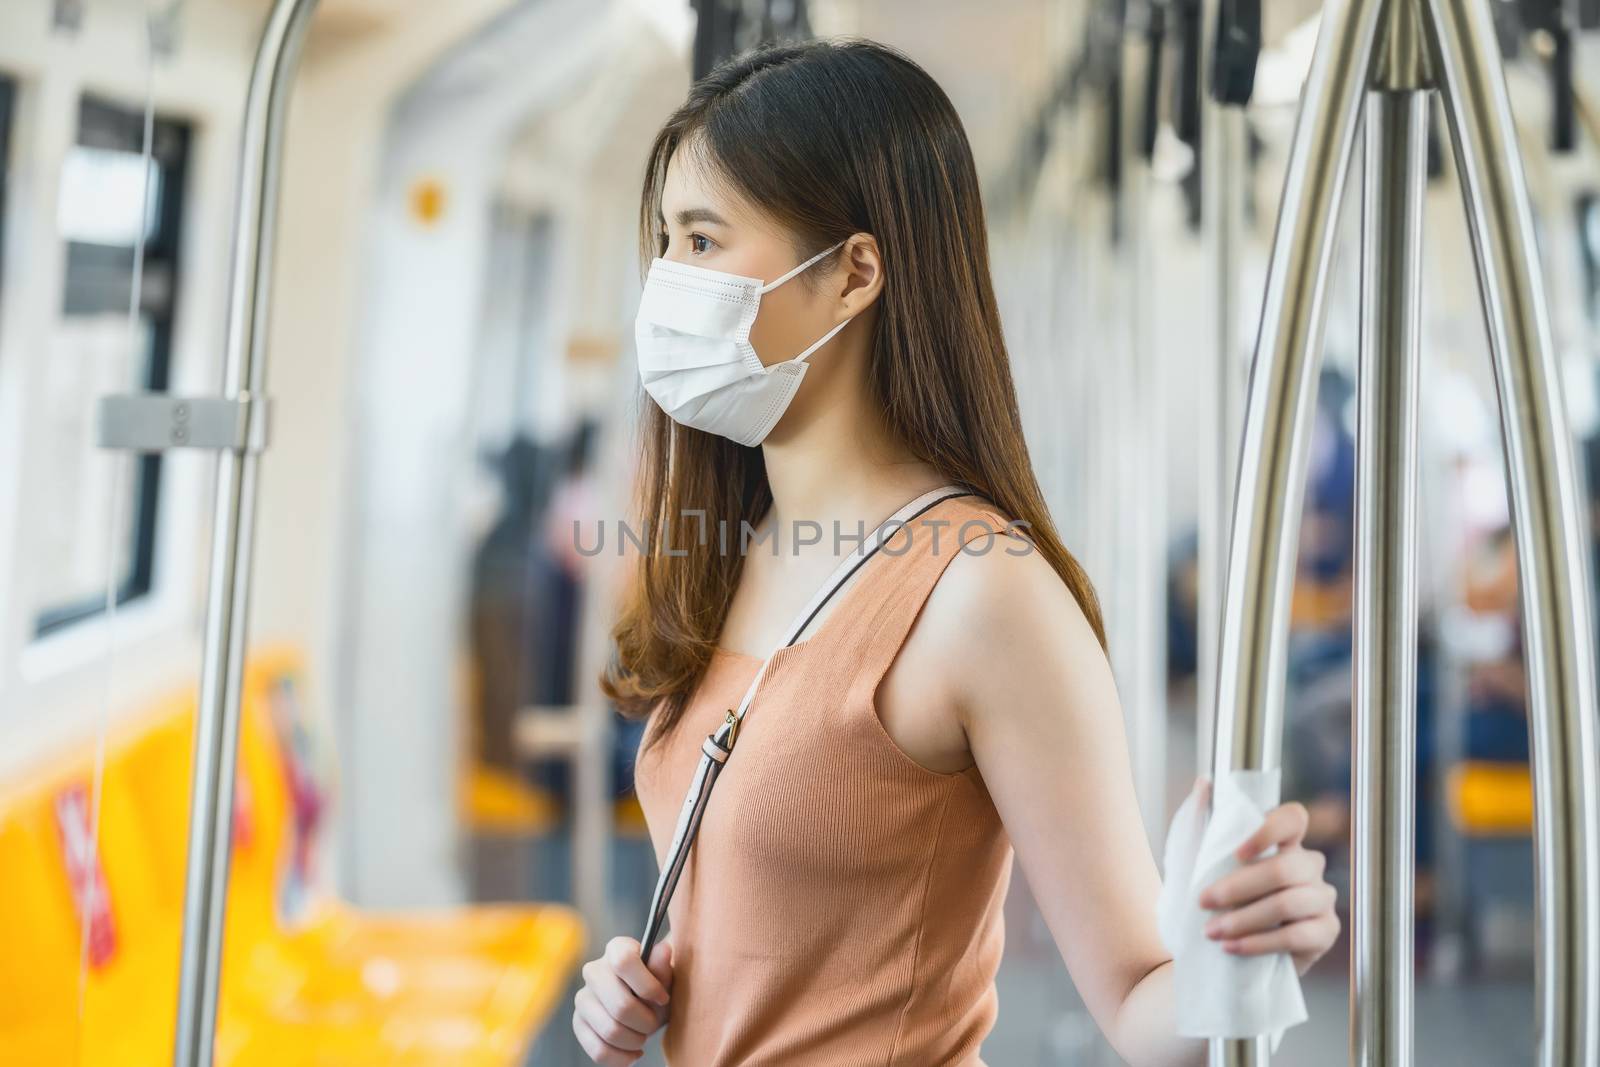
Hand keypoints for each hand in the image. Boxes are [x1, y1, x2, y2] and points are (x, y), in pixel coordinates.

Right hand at [572, 936, 672, 1063]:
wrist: (646, 1006)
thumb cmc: (657, 988)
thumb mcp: (666, 978)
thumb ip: (663, 968)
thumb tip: (663, 950)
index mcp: (617, 949)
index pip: (623, 962)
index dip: (647, 984)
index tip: (663, 998)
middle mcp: (594, 970)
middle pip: (620, 1005)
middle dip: (645, 1022)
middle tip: (654, 1023)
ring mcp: (583, 997)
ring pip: (610, 1031)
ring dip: (635, 1041)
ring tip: (643, 1036)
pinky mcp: (578, 1023)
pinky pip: (598, 1050)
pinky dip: (621, 1058)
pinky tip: (633, 1052)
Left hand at [1198, 800, 1339, 975]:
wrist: (1216, 953)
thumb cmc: (1211, 900)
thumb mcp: (1194, 860)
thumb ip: (1198, 820)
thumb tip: (1204, 783)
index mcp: (1283, 842)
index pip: (1293, 818)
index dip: (1270, 830)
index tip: (1237, 853)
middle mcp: (1307, 865)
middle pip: (1286, 867)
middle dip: (1239, 886)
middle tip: (1203, 901)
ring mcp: (1320, 898)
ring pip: (1289, 903)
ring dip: (1245, 919)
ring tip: (1213, 931)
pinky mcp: (1324, 932)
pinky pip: (1297, 935)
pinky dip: (1260, 943)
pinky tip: (1233, 947)